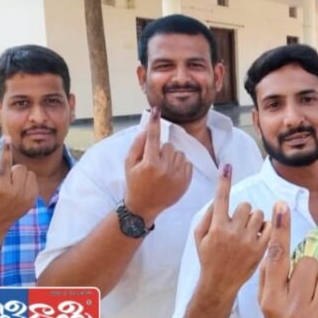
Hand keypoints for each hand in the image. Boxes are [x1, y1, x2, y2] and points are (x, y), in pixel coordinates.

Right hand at [0, 137, 38, 234]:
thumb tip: (0, 160)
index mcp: (2, 189)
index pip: (4, 166)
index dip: (5, 151)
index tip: (7, 138)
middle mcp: (17, 193)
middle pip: (19, 167)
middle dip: (12, 170)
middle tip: (4, 181)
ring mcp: (28, 196)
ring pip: (28, 172)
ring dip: (20, 176)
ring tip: (11, 186)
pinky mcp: (34, 197)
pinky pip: (33, 179)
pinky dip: (26, 181)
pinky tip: (18, 191)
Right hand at [124, 106, 192, 223]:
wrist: (144, 207)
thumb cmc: (134, 183)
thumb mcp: (129, 164)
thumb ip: (138, 144)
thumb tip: (148, 128)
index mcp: (150, 163)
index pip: (153, 137)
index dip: (154, 123)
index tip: (156, 110)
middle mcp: (165, 169)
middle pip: (169, 146)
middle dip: (161, 150)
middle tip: (154, 162)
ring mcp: (177, 176)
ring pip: (180, 154)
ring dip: (172, 157)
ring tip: (163, 169)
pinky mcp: (186, 182)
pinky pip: (188, 163)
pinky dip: (181, 165)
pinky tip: (171, 174)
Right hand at [193, 164, 272, 298]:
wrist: (219, 283)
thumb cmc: (208, 257)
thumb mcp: (199, 237)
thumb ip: (207, 216)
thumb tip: (217, 199)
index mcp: (217, 227)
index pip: (221, 198)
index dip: (224, 180)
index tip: (227, 166)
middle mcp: (233, 232)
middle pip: (245, 205)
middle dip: (242, 211)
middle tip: (238, 222)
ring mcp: (248, 240)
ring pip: (258, 214)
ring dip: (254, 218)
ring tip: (248, 230)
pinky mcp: (261, 249)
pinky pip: (269, 227)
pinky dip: (265, 228)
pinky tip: (257, 235)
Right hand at [258, 203, 317, 317]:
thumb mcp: (270, 311)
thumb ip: (270, 281)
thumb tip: (275, 248)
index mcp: (272, 303)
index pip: (276, 259)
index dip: (280, 230)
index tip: (280, 206)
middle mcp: (292, 309)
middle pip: (309, 263)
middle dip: (311, 274)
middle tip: (308, 295)